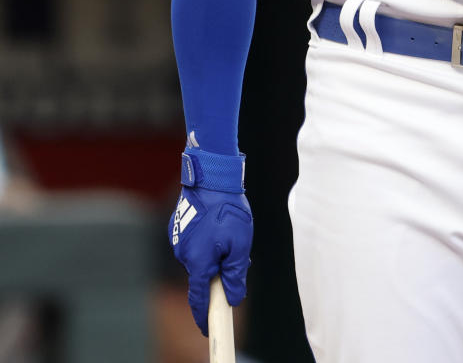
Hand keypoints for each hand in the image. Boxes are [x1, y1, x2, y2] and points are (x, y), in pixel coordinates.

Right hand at [169, 184, 252, 334]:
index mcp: (198, 261)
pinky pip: (194, 244)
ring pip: (199, 259)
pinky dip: (206, 242)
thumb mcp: (240, 244)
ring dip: (213, 255)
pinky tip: (217, 224)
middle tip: (236, 256)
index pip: (199, 299)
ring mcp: (178, 241)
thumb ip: (235, 274)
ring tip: (229, 232)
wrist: (212, 176)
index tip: (209, 329)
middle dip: (218, 273)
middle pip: (202, 276)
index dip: (204, 316)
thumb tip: (233, 297)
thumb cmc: (228, 208)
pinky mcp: (178, 229)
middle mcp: (183, 254)